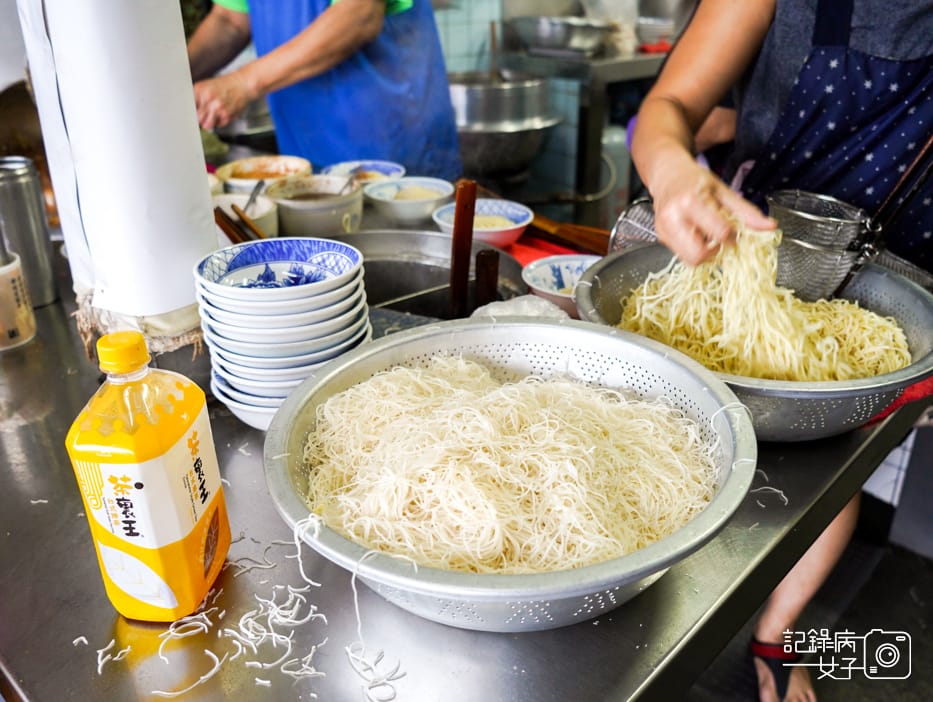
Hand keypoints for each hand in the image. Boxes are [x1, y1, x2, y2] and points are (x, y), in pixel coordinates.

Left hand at [193, 71, 253, 129]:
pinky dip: (220, 121)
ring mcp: (217, 107)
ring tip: (213, 116)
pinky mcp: (226, 115)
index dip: (191, 112)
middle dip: (201, 119)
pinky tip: (224, 112)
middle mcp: (207, 98)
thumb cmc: (225, 86)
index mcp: (199, 89)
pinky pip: (218, 125)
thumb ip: (197, 98)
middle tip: (205, 116)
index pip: (188, 107)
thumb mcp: (207, 86)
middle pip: (197, 118)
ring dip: (209, 123)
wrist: (242, 84)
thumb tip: (191, 112)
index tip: (193, 115)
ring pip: (206, 125)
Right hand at [651, 158, 774, 265]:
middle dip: (715, 252)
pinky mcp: (661, 236)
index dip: (732, 238)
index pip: (720, 233)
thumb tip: (770, 226)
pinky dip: (694, 249)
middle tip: (720, 240)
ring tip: (708, 237)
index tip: (734, 233)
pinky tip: (697, 235)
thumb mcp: (724, 191)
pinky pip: (682, 255)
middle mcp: (673, 217)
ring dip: (704, 253)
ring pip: (689, 259)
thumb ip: (747, 211)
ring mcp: (664, 229)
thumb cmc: (695, 179)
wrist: (666, 173)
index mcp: (691, 201)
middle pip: (699, 255)